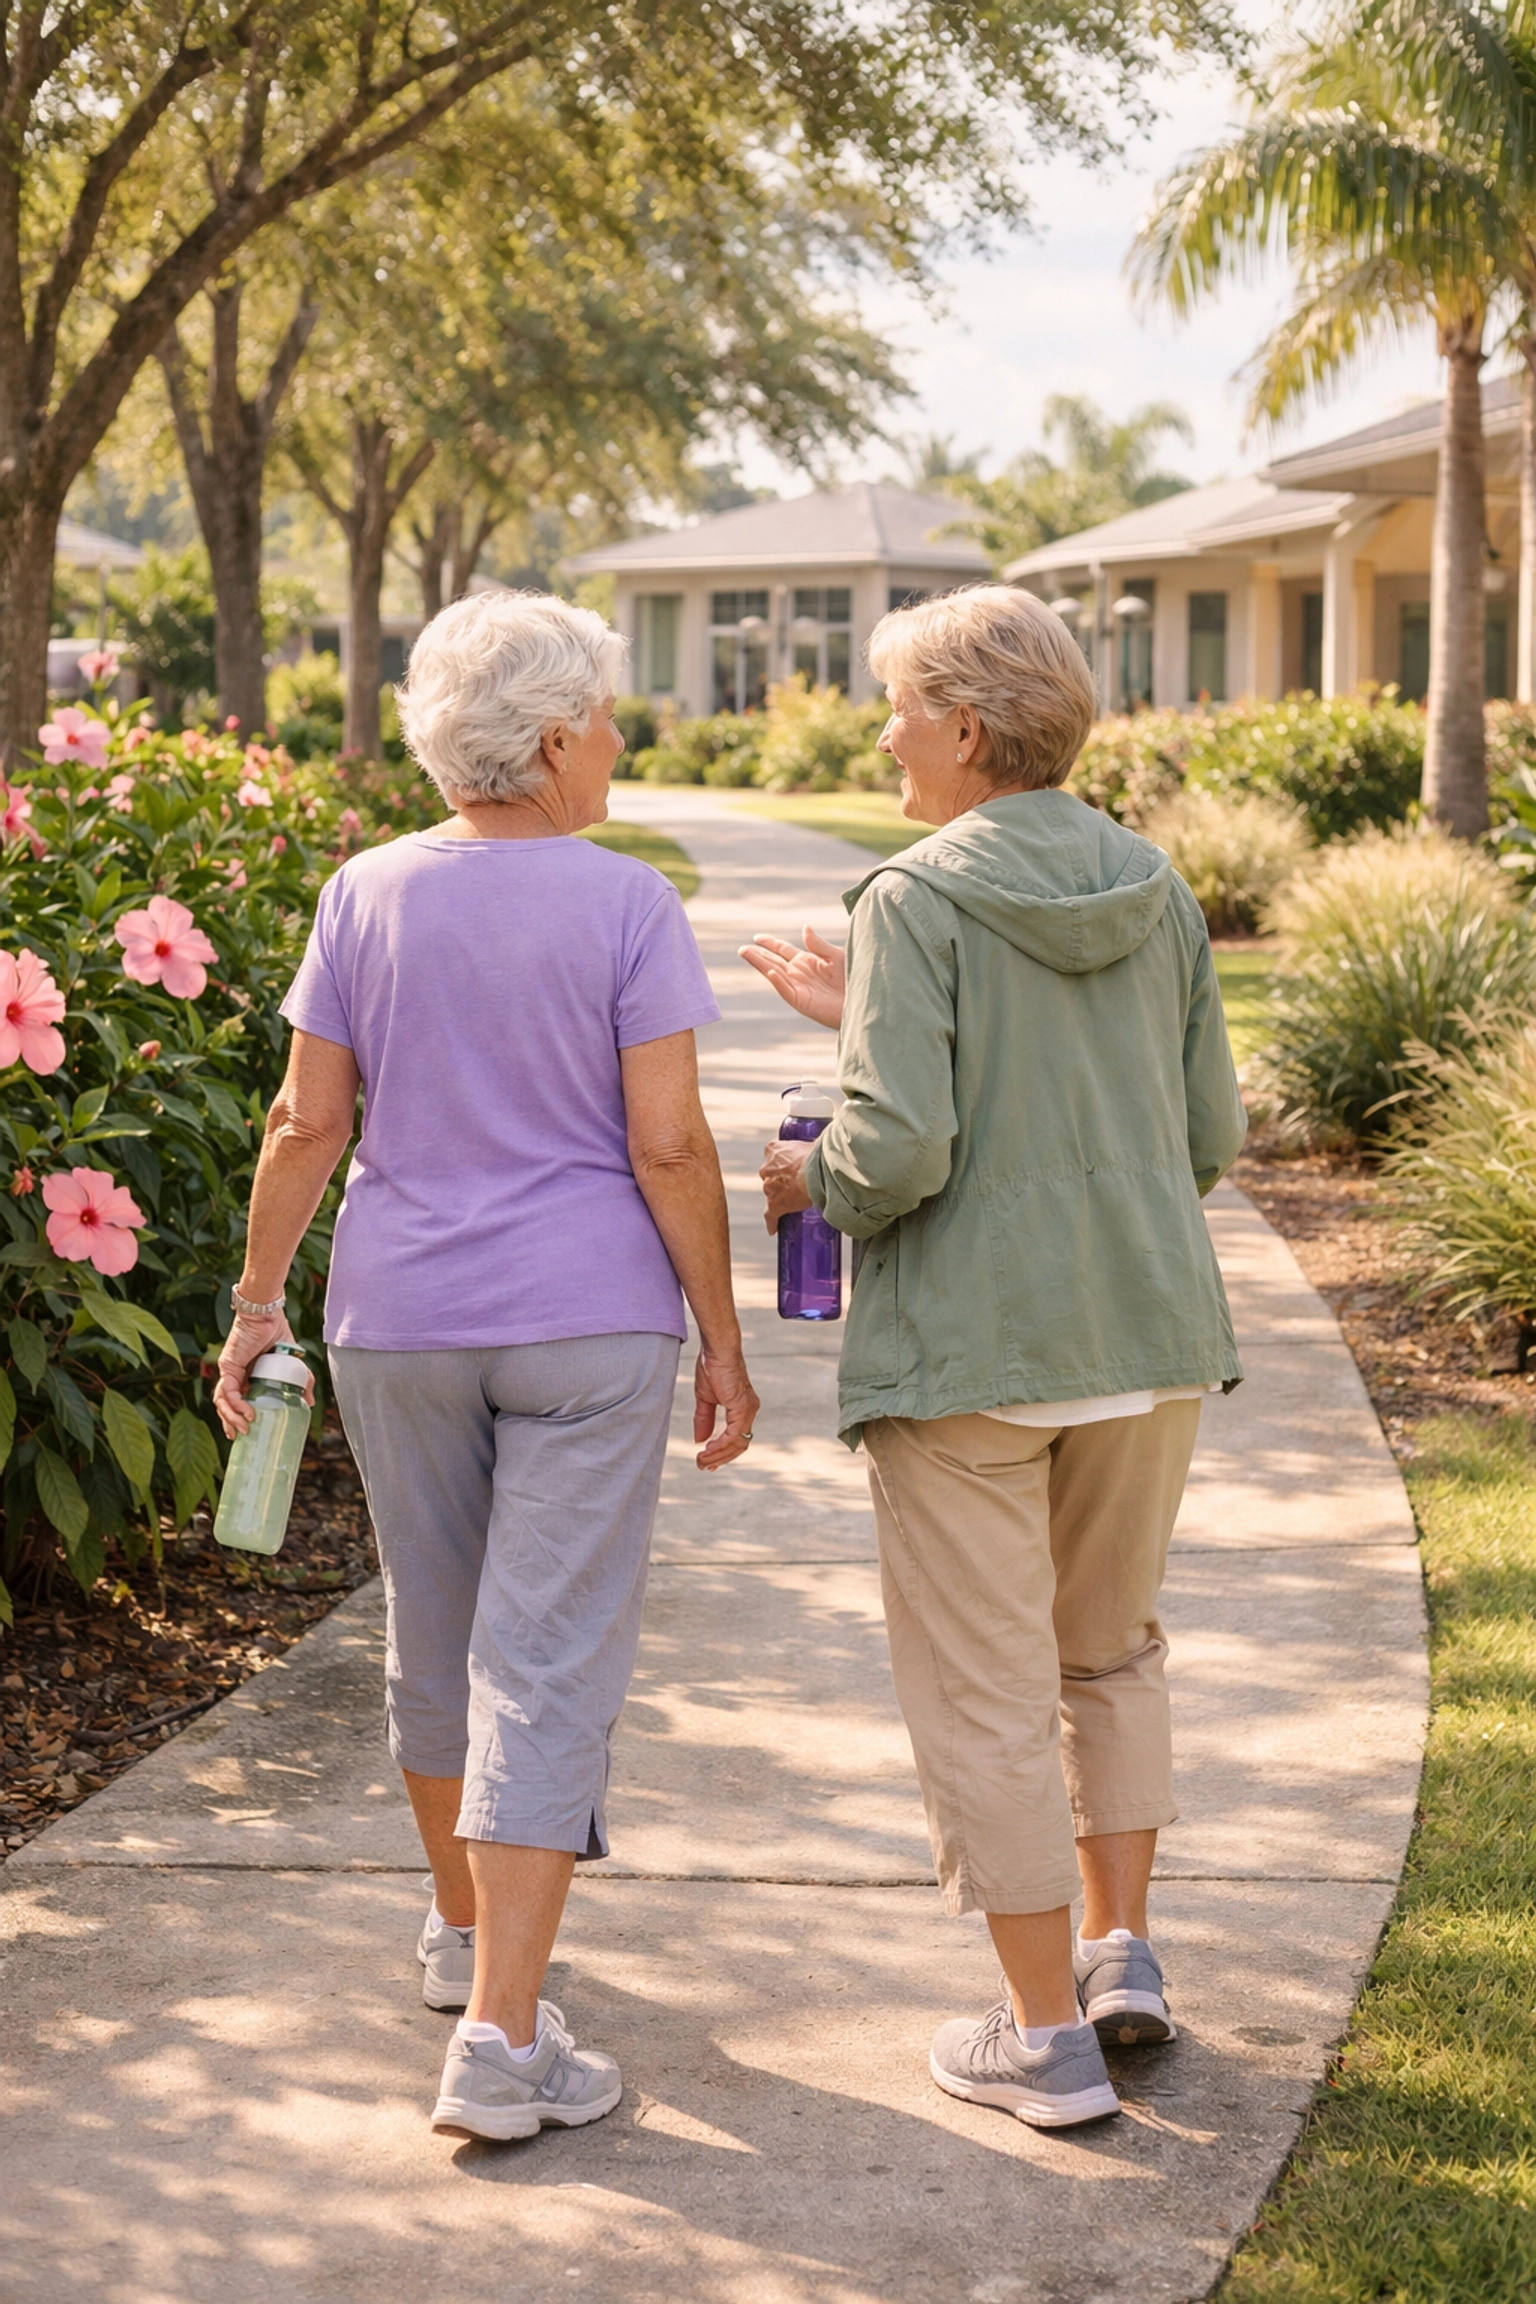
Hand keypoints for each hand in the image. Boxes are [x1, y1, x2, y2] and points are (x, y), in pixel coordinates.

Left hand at [213, 1306, 312, 1438]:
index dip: (237, 1417)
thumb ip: (301, 1382)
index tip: (245, 1431)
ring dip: (231, 1417)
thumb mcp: (293, 1365)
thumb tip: (309, 1403)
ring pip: (222, 1400)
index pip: (237, 1400)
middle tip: (240, 1437)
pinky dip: (236, 1404)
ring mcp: (229, 1371)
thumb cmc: (277, 1333)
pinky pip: (228, 1391)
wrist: (267, 1314)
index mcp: (247, 1375)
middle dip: (230, 1422)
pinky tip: (248, 1413)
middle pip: (225, 1404)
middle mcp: (235, 1375)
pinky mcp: (228, 1366)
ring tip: (245, 1429)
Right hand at [692, 1346, 759, 1470]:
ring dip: (718, 1456)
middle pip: (739, 1445)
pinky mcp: (743, 1408)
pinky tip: (707, 1449)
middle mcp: (749, 1411)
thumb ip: (704, 1419)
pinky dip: (720, 1446)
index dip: (723, 1452)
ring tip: (702, 1461)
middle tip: (704, 1466)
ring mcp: (748, 1410)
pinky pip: (733, 1436)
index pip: (736, 1438)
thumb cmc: (712, 1366)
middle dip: (721, 1459)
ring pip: (737, 1444)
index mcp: (742, 1408)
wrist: (717, 1349)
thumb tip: (700, 1439)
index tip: (707, 1461)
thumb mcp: (705, 1397)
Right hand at [739, 927, 845, 1030]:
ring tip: (746, 953)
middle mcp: (799, 974)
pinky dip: (778, 982)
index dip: (770, 943)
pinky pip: (786, 990)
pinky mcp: (802, 1001)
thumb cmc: (854, 978)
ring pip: (774, 973)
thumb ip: (818, 944)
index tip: (757, 937)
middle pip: (773, 961)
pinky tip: (771, 972)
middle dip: (758, 954)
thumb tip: (804, 927)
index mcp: (807, 961)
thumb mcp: (836, 956)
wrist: (864, 999)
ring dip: (760, 964)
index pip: (782, 950)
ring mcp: (798, 988)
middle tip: (742, 948)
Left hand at [760, 1137, 814, 1235]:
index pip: (774, 1155)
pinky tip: (774, 1228)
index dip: (784, 1162)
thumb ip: (812, 1148)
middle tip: (797, 1184)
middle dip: (781, 1180)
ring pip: (772, 1194)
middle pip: (771, 1176)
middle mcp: (766, 1168)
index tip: (793, 1167)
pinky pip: (771, 1216)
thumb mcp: (813, 1144)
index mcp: (773, 1149)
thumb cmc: (819, 1154)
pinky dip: (772, 1222)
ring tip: (795, 1203)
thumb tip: (827, 1148)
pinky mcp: (774, 1205)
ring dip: (782, 1198)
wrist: (819, 1171)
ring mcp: (769, 1188)